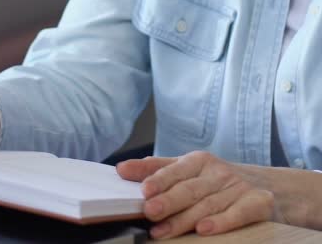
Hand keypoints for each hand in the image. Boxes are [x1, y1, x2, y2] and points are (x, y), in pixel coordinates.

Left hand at [117, 151, 276, 238]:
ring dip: (184, 219)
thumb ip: (155, 170)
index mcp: (198, 161)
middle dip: (168, 201)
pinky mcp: (259, 202)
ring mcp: (239, 187)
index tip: (144, 190)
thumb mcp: (186, 170)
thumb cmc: (216, 182)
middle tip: (150, 211)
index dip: (159, 179)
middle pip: (189, 189)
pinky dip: (222, 222)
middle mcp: (218, 172)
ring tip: (163, 230)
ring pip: (207, 205)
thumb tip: (122, 169)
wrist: (270, 187)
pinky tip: (204, 230)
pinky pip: (239, 213)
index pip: (174, 170)